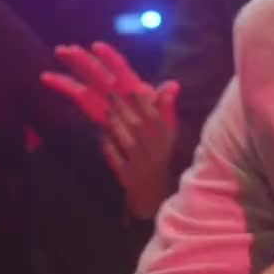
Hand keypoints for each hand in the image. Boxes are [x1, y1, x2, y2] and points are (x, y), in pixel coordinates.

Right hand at [41, 42, 173, 123]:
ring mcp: (105, 101)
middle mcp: (117, 92)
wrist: (150, 159)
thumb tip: (173, 87)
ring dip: (71, 68)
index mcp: (134, 89)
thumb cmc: (159, 136)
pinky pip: (79, 98)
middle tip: (65, 48)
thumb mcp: (166, 120)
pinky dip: (65, 87)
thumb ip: (165, 103)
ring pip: (85, 81)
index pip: (121, 69)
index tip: (97, 46)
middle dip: (83, 60)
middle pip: (98, 72)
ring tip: (57, 53)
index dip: (110, 57)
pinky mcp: (96, 113)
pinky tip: (49, 78)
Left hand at [103, 86, 178, 218]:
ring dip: (116, 125)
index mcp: (166, 138)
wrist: (152, 189)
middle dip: (124, 109)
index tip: (133, 89)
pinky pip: (115, 157)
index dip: (144, 102)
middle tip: (112, 95)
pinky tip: (103, 134)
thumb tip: (170, 84)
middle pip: (138, 127)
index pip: (155, 117)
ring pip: (126, 141)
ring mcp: (140, 164)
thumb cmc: (159, 153)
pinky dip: (109, 145)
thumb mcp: (167, 131)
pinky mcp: (126, 175)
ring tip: (107, 110)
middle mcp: (154, 151)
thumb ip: (166, 108)